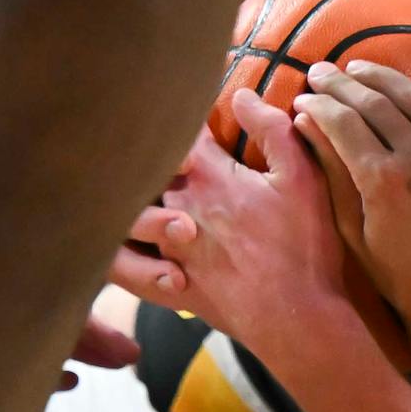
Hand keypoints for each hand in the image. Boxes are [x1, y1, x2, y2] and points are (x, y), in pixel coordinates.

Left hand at [109, 90, 348, 365]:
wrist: (294, 318)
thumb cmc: (303, 246)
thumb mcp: (302, 178)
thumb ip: (272, 130)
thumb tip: (241, 93)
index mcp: (209, 176)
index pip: (180, 128)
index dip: (180, 107)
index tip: (177, 96)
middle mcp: (177, 207)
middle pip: (145, 165)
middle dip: (146, 150)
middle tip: (144, 135)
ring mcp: (166, 248)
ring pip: (128, 210)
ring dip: (129, 193)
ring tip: (127, 180)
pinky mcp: (165, 284)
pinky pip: (123, 266)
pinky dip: (114, 249)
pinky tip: (107, 237)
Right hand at [294, 61, 410, 362]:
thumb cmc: (398, 273)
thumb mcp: (352, 229)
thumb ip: (330, 171)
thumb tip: (304, 122)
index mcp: (383, 181)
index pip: (342, 120)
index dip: (318, 103)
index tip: (303, 98)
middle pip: (375, 101)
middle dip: (341, 82)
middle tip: (320, 71)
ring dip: (383, 77)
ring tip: (358, 69)